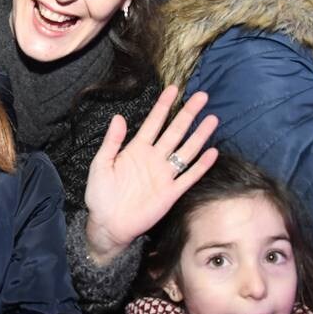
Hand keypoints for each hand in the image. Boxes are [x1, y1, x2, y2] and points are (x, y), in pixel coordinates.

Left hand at [83, 85, 218, 264]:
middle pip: (174, 132)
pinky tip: (212, 152)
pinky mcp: (170, 193)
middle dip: (188, 114)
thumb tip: (118, 117)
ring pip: (185, 151)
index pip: (153, 123)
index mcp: (136, 149)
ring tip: (212, 119)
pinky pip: (189, 177)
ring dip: (199, 136)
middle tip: (202, 96)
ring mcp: (164, 175)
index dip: (163, 106)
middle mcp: (153, 158)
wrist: (108, 224)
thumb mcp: (101, 164)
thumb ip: (112, 142)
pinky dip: (200, 165)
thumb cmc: (100, 194)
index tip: (174, 89)